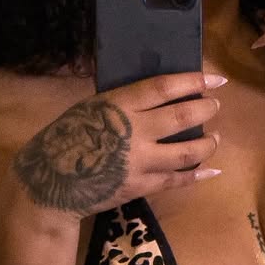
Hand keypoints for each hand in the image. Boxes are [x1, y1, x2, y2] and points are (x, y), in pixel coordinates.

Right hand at [12, 71, 223, 217]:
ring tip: (215, 138)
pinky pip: (177, 180)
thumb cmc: (64, 140)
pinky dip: (198, 175)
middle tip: (215, 105)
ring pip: (187, 152)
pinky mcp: (141, 187)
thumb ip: (122, 104)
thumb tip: (155, 95)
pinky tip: (212, 171)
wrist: (49, 185)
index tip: (215, 78)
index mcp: (118, 105)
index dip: (193, 80)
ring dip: (207, 144)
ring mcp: (140, 162)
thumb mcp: (90, 109)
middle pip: (182, 117)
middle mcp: (133, 131)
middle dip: (205, 109)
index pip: (163, 88)